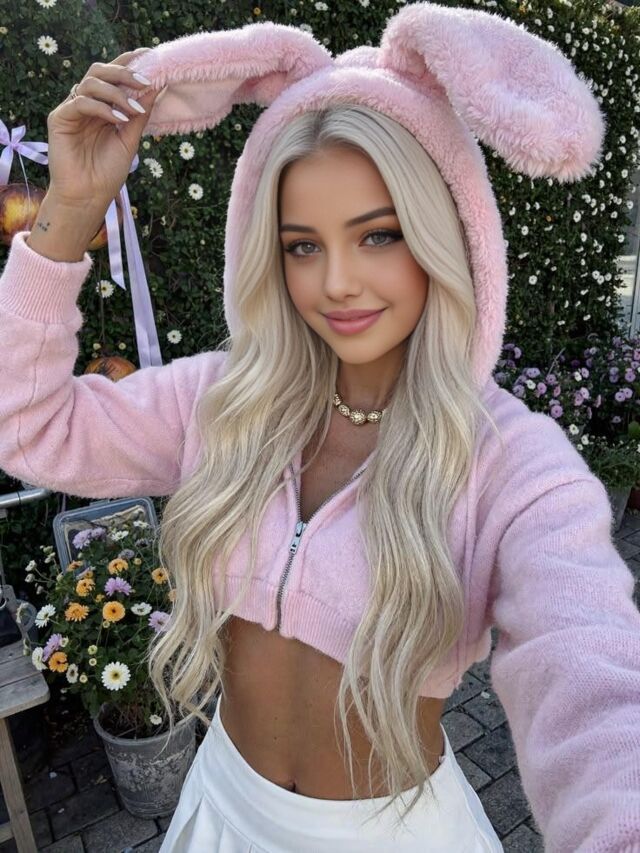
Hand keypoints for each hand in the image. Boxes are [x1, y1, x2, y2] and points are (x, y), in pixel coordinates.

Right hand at [45, 47, 163, 212]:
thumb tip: (156, 86)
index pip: (113, 76)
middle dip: (123, 72)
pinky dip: (102, 108)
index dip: (129, 62)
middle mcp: (86, 104)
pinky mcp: (60, 118)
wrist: (89, 197)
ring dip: (116, 93)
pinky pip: (80, 102)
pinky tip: (118, 119)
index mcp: (102, 106)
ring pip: (90, 83)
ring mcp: (72, 110)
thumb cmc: (107, 173)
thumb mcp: (130, 140)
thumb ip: (140, 114)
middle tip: (145, 81)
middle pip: (100, 71)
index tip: (151, 56)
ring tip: (133, 109)